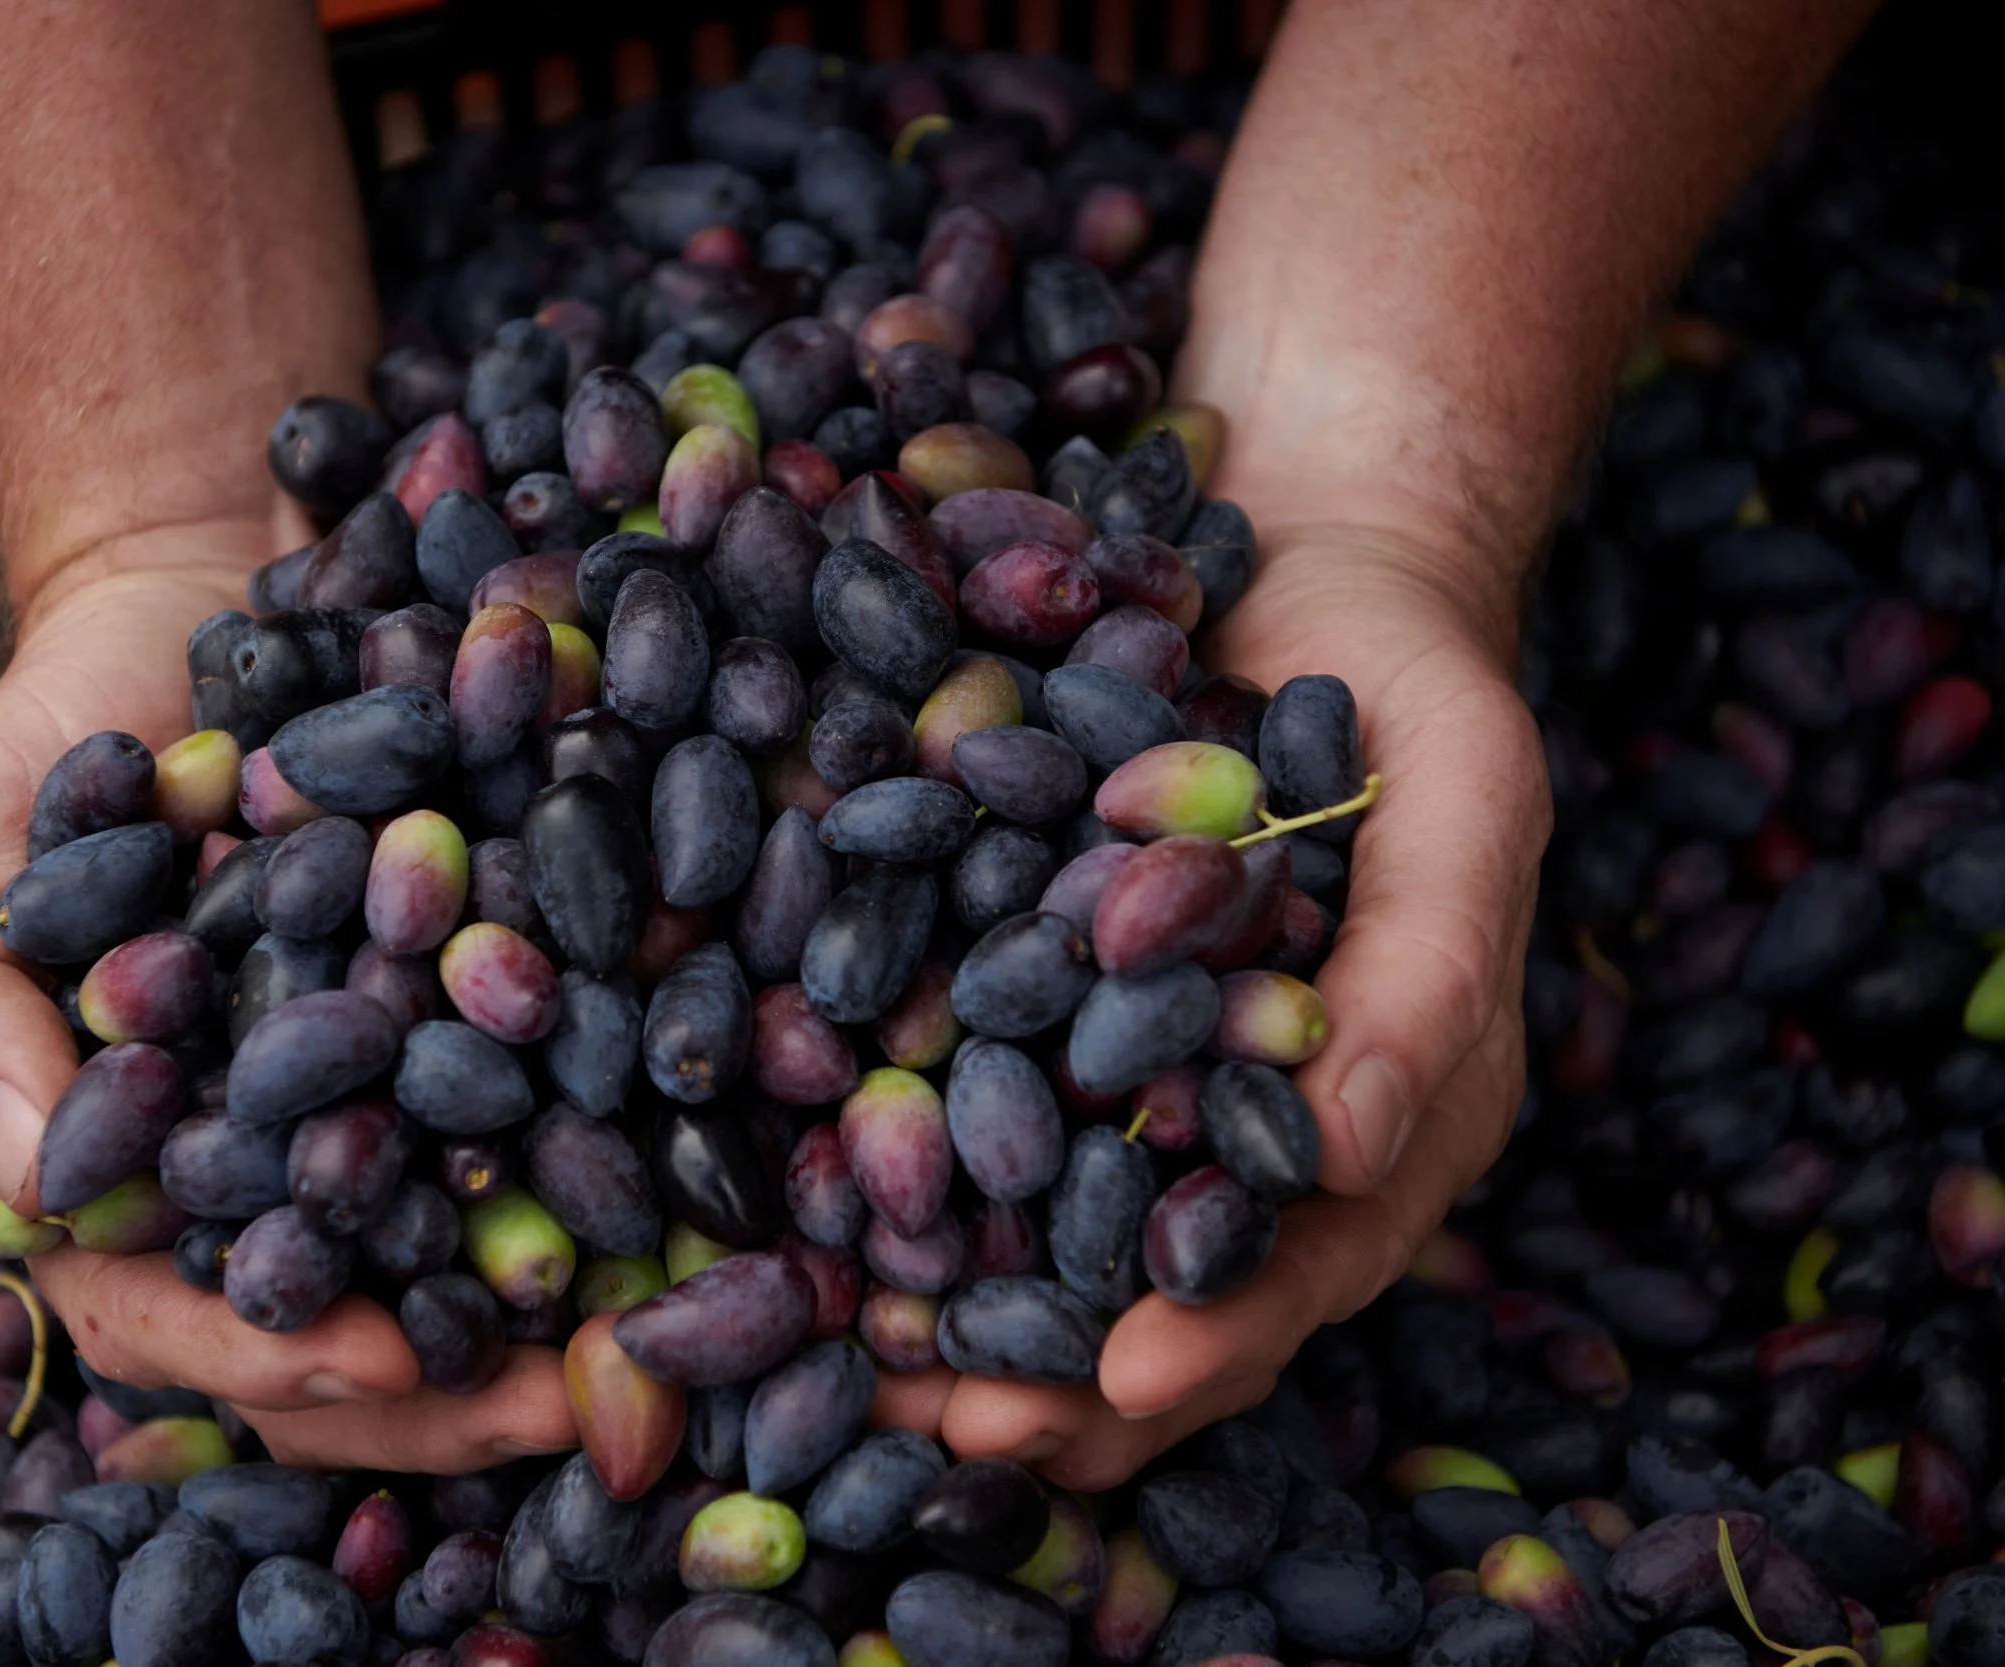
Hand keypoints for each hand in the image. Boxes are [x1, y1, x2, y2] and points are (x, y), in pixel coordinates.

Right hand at [0, 521, 575, 1470]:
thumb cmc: (55, 738)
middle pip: (333, 1336)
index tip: (391, 1354)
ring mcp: (356, 1117)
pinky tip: (692, 1200)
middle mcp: (242, 1175)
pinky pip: (527, 1132)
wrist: (196, 608)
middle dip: (448, 1390)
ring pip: (441, 1273)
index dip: (274, 1352)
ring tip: (653, 1335)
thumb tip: (28, 1198)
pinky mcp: (455, 1040)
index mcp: (108, 1174)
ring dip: (545, 1323)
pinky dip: (597, 1174)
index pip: (173, 1319)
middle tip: (570, 1391)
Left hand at [924, 521, 1549, 1488]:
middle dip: (1073, 1378)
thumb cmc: (1408, 692)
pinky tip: (832, 1246)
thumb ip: (1425, 970)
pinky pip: (998, 1127)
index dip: (1222, 1330)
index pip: (1310, 1255)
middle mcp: (1271, 1128)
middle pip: (1180, 1290)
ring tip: (869, 1387)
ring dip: (981, 1325)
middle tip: (959, 1434)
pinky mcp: (1062, 1024)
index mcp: (1393, 1107)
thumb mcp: (1462, 801)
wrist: (1308, 587)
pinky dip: (924, 1196)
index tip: (1119, 1388)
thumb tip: (1342, 1143)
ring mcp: (1160, 1084)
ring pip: (1077, 1241)